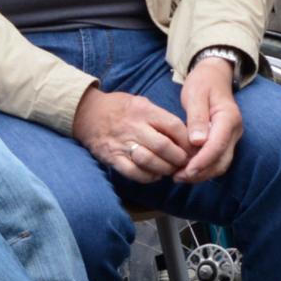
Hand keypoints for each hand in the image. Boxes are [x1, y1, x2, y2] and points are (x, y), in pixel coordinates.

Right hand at [73, 85, 192, 182]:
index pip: (174, 126)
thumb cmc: (120, 108)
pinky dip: (148, 177)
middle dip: (179, 158)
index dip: (187, 140)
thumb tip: (185, 134)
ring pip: (150, 161)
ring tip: (171, 170)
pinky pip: (134, 172)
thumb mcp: (142, 103)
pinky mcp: (112, 157)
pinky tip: (155, 175)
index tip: (193, 148)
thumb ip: (161, 117)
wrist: (87, 113)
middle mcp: (135, 127)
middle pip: (164, 147)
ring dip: (165, 169)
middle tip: (185, 163)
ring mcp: (122, 143)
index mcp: (145, 111)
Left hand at [178, 56, 242, 181]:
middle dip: (201, 172)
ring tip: (179, 176)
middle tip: (178, 177)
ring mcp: (232, 137)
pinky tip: (186, 169)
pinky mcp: (225, 141)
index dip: (202, 161)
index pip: (218, 145)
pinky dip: (203, 168)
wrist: (214, 76)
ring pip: (220, 164)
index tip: (186, 170)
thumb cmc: (203, 82)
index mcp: (229, 117)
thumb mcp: (195, 94)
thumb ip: (197, 117)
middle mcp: (234, 130)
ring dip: (202, 173)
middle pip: (221, 160)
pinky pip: (217, 160)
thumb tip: (197, 142)